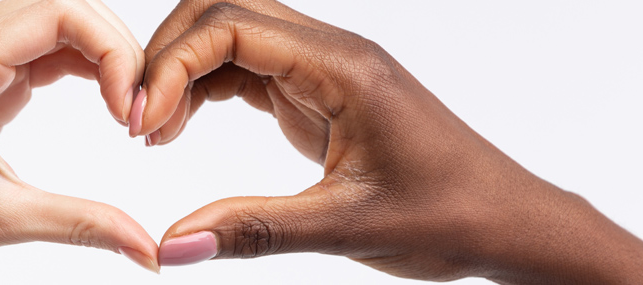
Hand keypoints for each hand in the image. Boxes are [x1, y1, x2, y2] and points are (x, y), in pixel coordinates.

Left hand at [0, 0, 156, 269]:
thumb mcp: (1, 219)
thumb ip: (83, 223)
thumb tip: (148, 247)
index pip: (62, 13)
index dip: (114, 52)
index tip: (130, 111)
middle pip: (65, 4)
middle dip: (116, 48)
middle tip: (140, 107)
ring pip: (55, 18)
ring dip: (101, 53)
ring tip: (125, 106)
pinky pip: (40, 43)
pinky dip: (79, 64)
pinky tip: (102, 100)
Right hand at [136, 1, 642, 282]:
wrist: (505, 220)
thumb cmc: (449, 215)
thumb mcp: (345, 227)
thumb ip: (253, 231)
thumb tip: (172, 244)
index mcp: (342, 67)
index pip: (232, 26)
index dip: (172, 65)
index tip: (141, 123)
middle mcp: (331, 52)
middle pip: (224, 8)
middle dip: (168, 53)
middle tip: (136, 118)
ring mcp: (323, 68)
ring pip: (231, 33)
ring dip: (183, 70)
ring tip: (152, 129)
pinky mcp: (318, 91)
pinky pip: (247, 66)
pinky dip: (205, 88)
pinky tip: (181, 127)